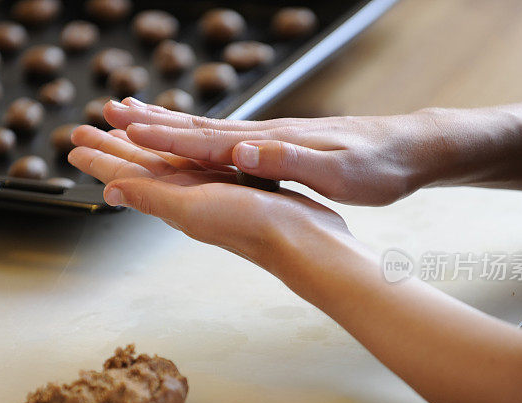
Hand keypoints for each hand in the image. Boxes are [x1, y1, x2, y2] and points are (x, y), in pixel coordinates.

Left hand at [67, 125, 353, 269]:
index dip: (99, 158)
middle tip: (83, 131)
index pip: (126, 175)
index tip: (74, 143)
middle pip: (139, 166)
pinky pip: (196, 162)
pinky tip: (177, 148)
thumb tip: (109, 191)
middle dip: (111, 148)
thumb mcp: (193, 208)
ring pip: (165, 163)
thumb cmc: (252, 226)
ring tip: (119, 132)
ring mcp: (211, 191)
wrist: (303, 240)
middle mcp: (188, 196)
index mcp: (174, 200)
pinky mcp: (235, 185)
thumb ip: (152, 198)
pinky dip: (179, 151)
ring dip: (139, 147)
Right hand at [101, 97, 458, 205]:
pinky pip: (229, 138)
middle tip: (110, 112)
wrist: (411, 147)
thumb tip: (241, 152)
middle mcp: (265, 134)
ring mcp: (273, 135)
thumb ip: (289, 160)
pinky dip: (200, 136)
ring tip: (137, 118)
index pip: (206, 140)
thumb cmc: (379, 165)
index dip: (162, 136)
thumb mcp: (339, 171)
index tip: (122, 129)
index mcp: (271, 143)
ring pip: (210, 130)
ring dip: (170, 125)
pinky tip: (194, 138)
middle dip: (151, 123)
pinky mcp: (282, 142)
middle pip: (198, 128)